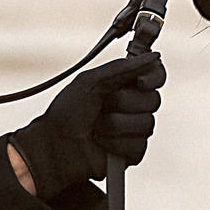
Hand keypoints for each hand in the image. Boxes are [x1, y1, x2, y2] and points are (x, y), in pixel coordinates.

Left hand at [8, 52, 164, 198]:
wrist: (54, 146)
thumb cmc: (67, 112)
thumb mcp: (90, 82)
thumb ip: (123, 68)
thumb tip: (154, 56)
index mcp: (124, 84)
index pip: (155, 76)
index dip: (154, 77)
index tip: (140, 82)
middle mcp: (133, 105)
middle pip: (153, 100)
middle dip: (124, 103)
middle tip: (103, 106)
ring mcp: (134, 129)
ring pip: (147, 124)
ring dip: (115, 125)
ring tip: (96, 128)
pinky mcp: (132, 153)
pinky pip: (139, 146)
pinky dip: (116, 144)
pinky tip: (101, 144)